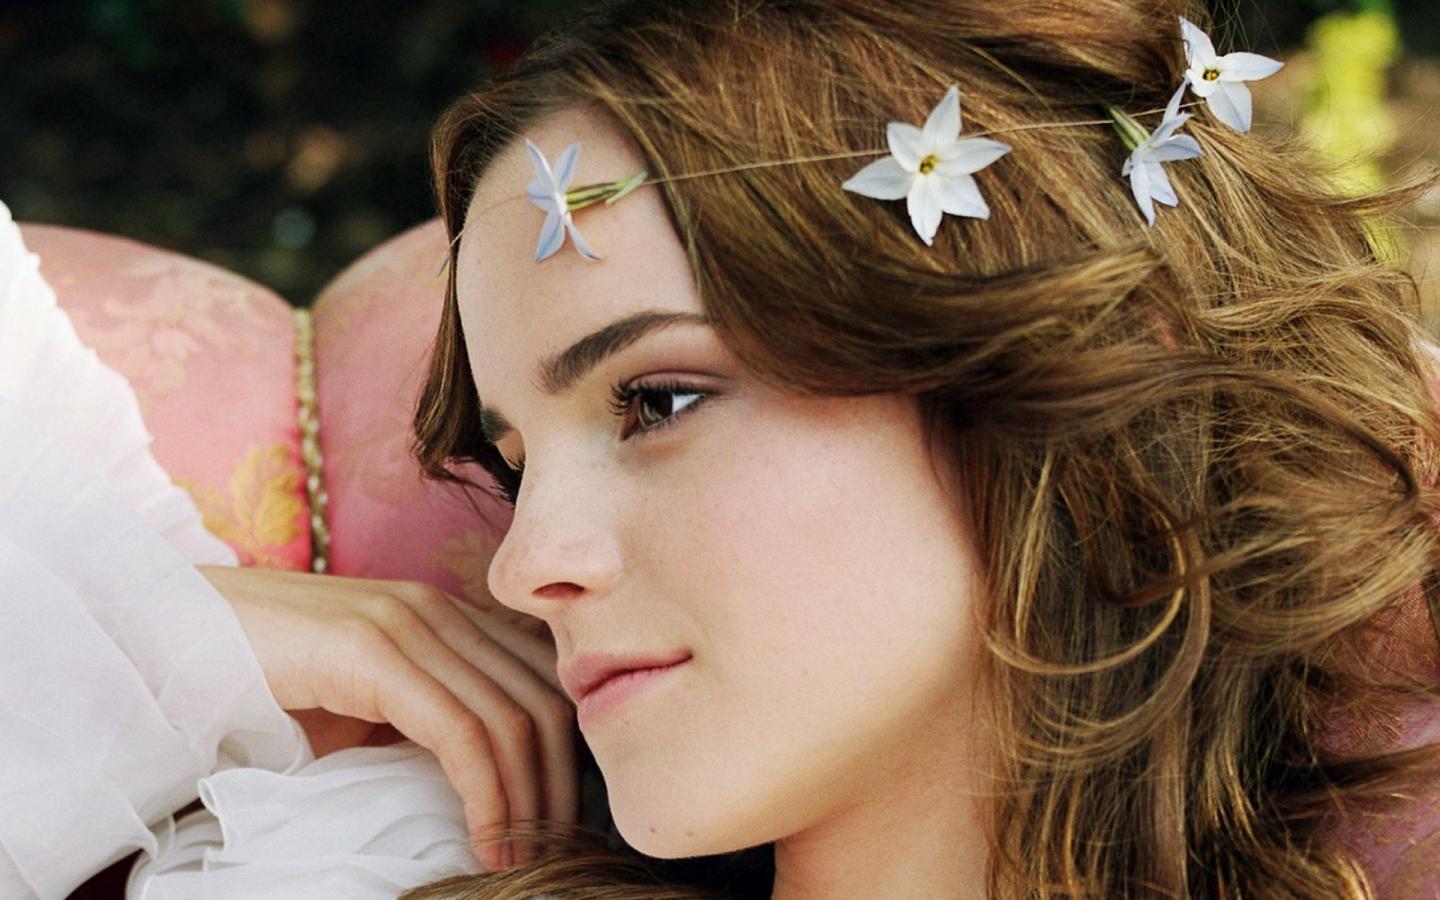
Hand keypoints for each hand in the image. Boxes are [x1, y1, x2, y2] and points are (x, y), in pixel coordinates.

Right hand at [197, 565, 577, 871]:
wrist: (168, 638)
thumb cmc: (262, 682)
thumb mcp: (362, 704)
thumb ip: (422, 720)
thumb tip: (486, 787)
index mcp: (444, 616)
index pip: (540, 681)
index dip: (566, 754)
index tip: (561, 821)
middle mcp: (438, 610)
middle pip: (541, 700)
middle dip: (562, 786)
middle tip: (558, 852)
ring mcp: (408, 623)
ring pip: (510, 718)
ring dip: (530, 802)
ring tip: (523, 861)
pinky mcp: (372, 651)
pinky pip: (460, 732)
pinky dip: (488, 796)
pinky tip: (487, 843)